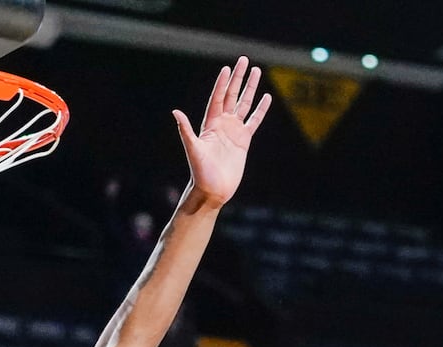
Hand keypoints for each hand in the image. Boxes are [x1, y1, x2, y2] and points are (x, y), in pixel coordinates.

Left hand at [173, 57, 271, 208]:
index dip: (222, 83)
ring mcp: (233, 131)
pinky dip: (260, 109)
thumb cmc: (200, 172)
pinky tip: (266, 98)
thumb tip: (176, 112)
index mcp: (209, 124)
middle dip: (237, 78)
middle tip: (244, 60)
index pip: (217, 98)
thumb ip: (186, 130)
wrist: (212, 190)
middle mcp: (221, 124)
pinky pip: (254, 121)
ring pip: (244, 104)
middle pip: (231, 95)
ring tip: (257, 71)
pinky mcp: (244, 140)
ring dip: (250, 88)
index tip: (227, 68)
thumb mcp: (192, 149)